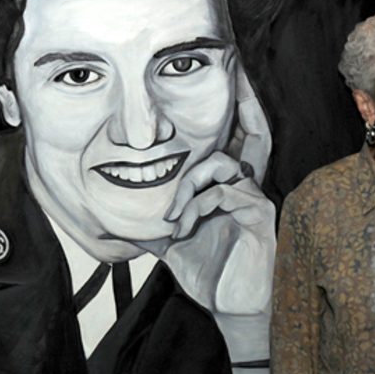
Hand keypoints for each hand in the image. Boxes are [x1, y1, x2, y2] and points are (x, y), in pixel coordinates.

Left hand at [156, 71, 275, 317]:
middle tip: (234, 67)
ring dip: (187, 184)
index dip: (236, 108)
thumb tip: (114, 216)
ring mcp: (256, 198)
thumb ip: (153, 220)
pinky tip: (181, 231)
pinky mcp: (260, 215)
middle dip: (245, 98)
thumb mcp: (172, 238)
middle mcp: (248, 185)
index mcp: (230, 185)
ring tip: (170, 216)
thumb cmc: (207, 270)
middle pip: (257, 130)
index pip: (237, 137)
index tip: (227, 73)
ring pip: (220, 164)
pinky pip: (223, 193)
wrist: (230, 306)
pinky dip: (194, 207)